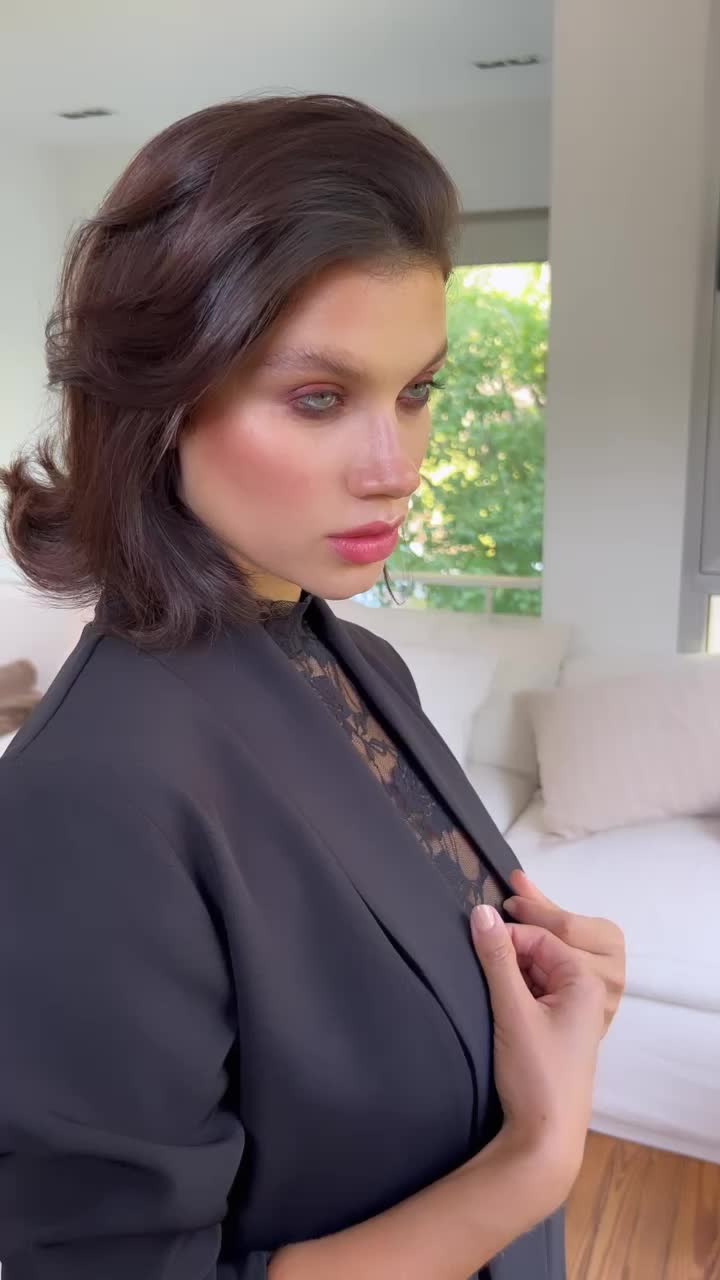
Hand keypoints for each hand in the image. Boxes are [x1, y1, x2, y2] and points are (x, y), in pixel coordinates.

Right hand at [470, 903, 605, 1197]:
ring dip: (506, 968)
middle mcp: (583, 994)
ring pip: (533, 973)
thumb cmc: (536, 1073)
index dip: (506, 933)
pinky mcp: (553, 1033)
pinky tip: (489, 995)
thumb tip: (481, 911)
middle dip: (508, 945)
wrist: (544, 1140)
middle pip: (540, 952)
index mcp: (584, 982)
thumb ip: (496, 958)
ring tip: (476, 970)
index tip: (472, 936)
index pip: (541, 938)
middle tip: (471, 942)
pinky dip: (510, 989)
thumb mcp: (513, 1010)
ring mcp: (569, 1015)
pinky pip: (532, 995)